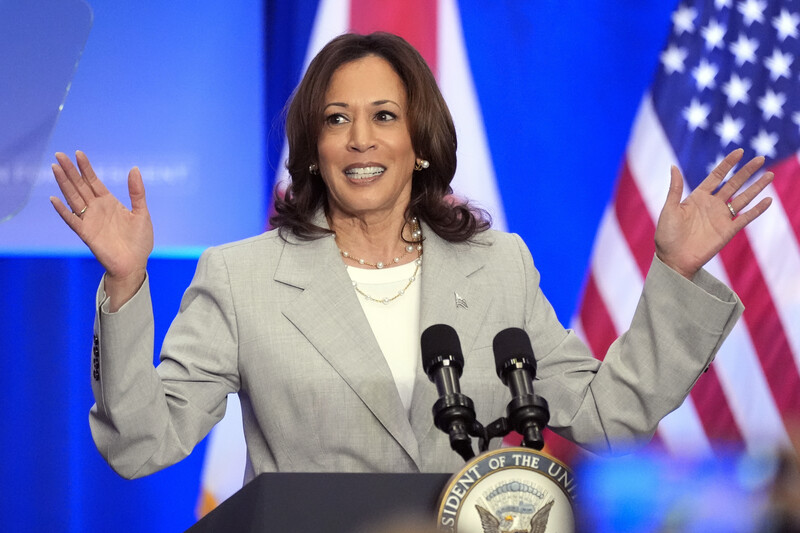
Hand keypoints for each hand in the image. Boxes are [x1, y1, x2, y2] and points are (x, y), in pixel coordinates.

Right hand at [50, 151, 153, 308]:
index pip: (94, 181)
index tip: (78, 153)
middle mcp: (96, 208)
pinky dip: (63, 210)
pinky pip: (72, 220)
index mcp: (109, 202)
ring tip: (55, 168)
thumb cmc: (139, 240)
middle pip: (80, 186)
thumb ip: (136, 192)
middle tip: (60, 154)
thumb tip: (134, 169)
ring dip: (64, 184)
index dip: (86, 168)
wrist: (134, 263)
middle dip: (70, 171)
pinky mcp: (86, 233)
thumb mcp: (142, 212)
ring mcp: (89, 220)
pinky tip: (54, 199)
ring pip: (73, 198)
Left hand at [655, 149, 772, 279]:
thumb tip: (673, 166)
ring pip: (743, 198)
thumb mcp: (669, 209)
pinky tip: (768, 200)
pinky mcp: (728, 231)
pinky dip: (757, 210)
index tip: (739, 151)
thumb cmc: (667, 235)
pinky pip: (745, 218)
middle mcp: (712, 205)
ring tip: (769, 175)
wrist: (673, 260)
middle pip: (734, 184)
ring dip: (756, 187)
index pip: (716, 176)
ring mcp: (721, 217)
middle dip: (747, 171)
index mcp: (697, 197)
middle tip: (760, 158)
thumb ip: (675, 188)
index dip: (728, 164)